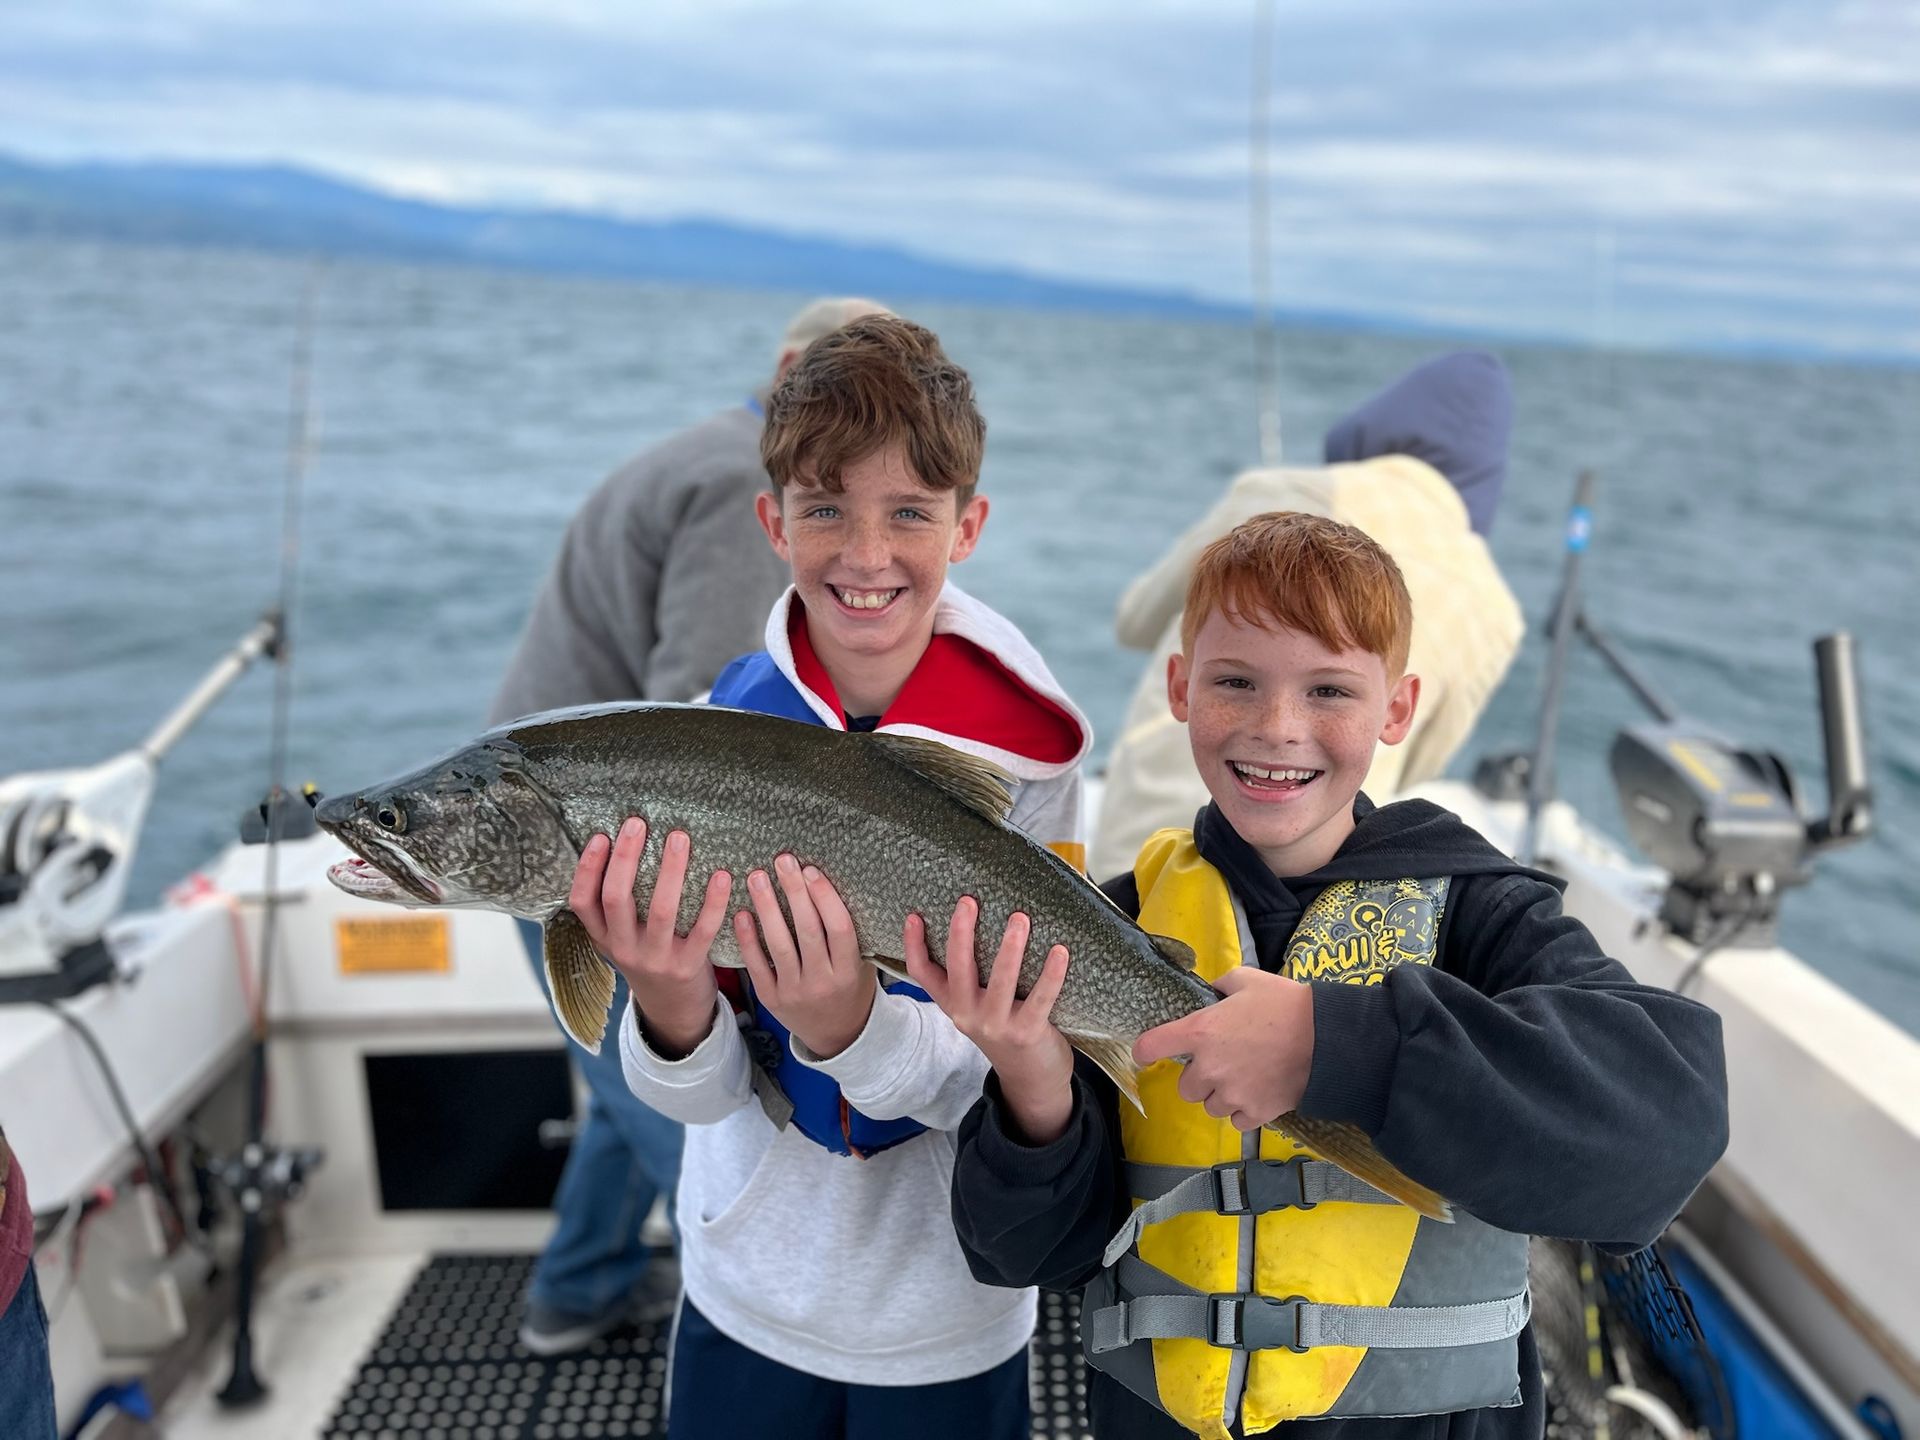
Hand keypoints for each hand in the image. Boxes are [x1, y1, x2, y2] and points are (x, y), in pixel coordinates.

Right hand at [571, 817, 732, 1057]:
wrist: (673, 1009)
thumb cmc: (648, 956)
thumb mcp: (621, 937)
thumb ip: (617, 906)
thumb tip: (626, 842)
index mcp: (603, 937)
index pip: (582, 902)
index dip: (587, 869)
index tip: (600, 835)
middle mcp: (624, 948)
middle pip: (617, 899)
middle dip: (626, 858)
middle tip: (638, 823)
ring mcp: (655, 959)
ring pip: (660, 910)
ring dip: (670, 871)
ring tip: (678, 838)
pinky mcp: (688, 966)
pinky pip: (702, 930)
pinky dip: (713, 901)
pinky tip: (722, 875)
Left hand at [735, 855, 875, 1060]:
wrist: (837, 1037)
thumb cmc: (851, 989)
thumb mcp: (862, 965)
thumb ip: (848, 935)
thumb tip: (825, 886)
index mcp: (849, 971)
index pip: (838, 928)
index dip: (825, 897)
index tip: (811, 870)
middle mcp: (822, 982)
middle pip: (807, 930)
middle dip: (794, 892)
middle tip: (782, 860)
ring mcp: (794, 992)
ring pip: (779, 944)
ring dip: (767, 908)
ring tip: (757, 877)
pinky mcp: (771, 1000)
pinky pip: (757, 965)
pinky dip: (748, 939)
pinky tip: (742, 913)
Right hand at [905, 897, 1072, 1144]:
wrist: (1030, 1079)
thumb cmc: (1006, 1029)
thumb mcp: (978, 1007)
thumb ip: (974, 976)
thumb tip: (987, 920)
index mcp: (953, 1004)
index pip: (922, 974)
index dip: (913, 945)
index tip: (914, 915)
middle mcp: (968, 1014)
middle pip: (958, 969)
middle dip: (962, 933)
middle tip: (968, 902)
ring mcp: (996, 1026)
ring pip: (1001, 981)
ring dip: (1010, 948)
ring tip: (1019, 918)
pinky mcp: (1027, 1033)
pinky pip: (1040, 998)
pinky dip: (1052, 974)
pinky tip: (1059, 951)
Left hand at [1132, 967, 1312, 1130]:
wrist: (1327, 1039)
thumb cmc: (1285, 1003)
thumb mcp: (1248, 979)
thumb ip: (1221, 986)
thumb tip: (1213, 994)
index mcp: (1200, 1031)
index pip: (1151, 1046)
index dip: (1145, 1050)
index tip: (1146, 1053)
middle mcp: (1209, 1068)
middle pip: (1185, 1087)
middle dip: (1200, 1077)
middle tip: (1222, 1063)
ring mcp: (1231, 1094)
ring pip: (1210, 1106)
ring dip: (1221, 1095)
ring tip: (1245, 1078)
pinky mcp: (1255, 1113)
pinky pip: (1237, 1120)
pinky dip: (1244, 1110)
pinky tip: (1259, 1093)